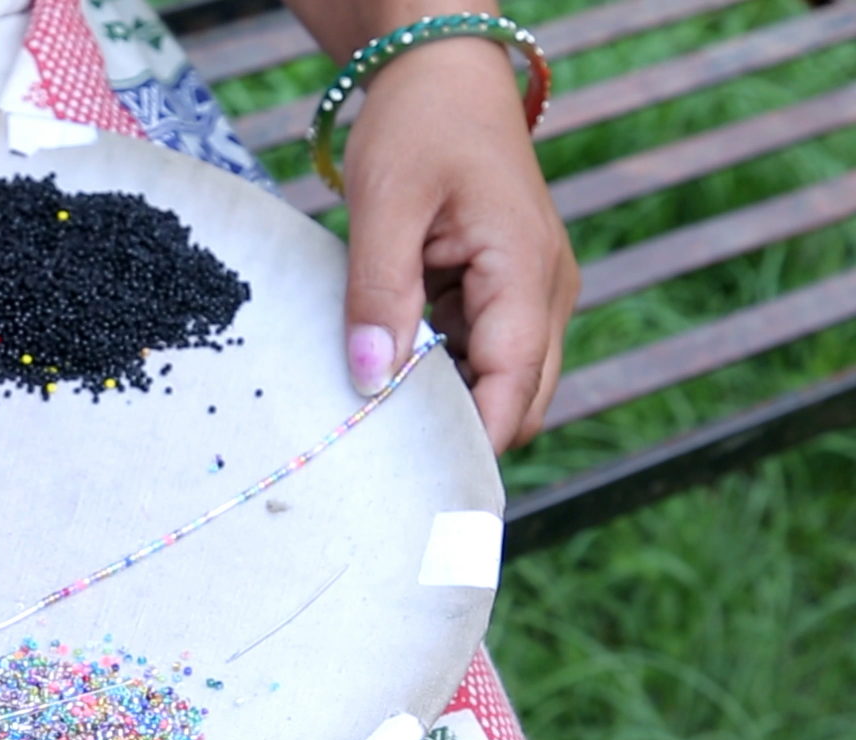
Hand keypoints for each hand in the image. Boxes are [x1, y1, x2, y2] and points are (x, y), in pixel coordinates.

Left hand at [335, 36, 578, 451]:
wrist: (441, 72)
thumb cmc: (418, 125)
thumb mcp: (384, 203)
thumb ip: (379, 294)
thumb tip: (371, 379)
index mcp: (526, 273)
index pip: (513, 390)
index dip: (472, 446)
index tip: (419, 491)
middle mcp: (544, 293)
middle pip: (518, 402)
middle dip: (460, 437)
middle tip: (385, 472)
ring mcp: (528, 295)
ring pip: (498, 382)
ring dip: (445, 402)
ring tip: (375, 425)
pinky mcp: (502, 292)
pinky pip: (479, 353)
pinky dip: (439, 370)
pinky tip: (386, 374)